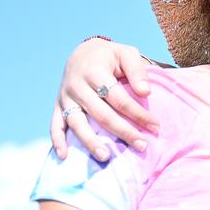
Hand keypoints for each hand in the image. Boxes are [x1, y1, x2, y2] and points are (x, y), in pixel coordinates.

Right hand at [50, 38, 157, 160]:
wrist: (82, 53)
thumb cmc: (109, 56)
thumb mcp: (126, 53)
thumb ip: (137, 70)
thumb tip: (146, 93)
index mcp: (94, 71)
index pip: (118, 98)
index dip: (137, 113)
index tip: (155, 126)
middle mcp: (77, 86)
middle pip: (101, 114)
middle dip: (123, 131)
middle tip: (142, 146)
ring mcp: (65, 97)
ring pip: (77, 123)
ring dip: (90, 142)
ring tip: (105, 157)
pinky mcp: (58, 105)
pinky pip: (55, 124)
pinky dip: (57, 140)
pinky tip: (64, 155)